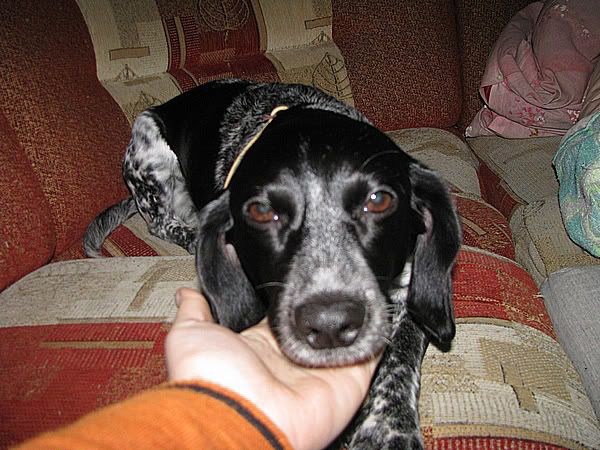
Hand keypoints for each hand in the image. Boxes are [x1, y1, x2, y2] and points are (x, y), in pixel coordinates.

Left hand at [165, 288, 379, 449]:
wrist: (235, 415)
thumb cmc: (210, 378)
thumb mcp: (191, 334)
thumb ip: (195, 310)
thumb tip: (188, 292)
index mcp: (262, 348)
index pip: (285, 319)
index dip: (295, 300)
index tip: (304, 277)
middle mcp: (293, 360)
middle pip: (317, 329)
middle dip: (328, 308)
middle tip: (338, 281)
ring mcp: (321, 372)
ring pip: (345, 340)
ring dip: (354, 319)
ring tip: (363, 291)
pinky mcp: (347, 383)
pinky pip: (368, 356)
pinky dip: (376, 337)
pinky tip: (377, 311)